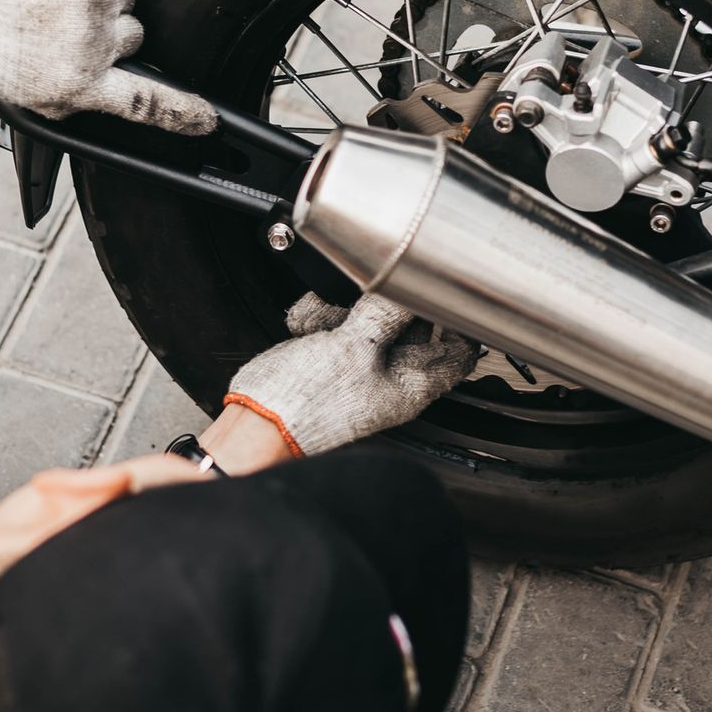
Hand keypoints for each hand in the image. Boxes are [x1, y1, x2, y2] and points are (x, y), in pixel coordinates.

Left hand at [0, 0, 215, 133]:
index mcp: (83, 85)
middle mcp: (93, 45)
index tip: (208, 118)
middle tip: (74, 31)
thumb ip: (86, 100)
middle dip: (114, 35)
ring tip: (63, 4)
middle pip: (138, 37)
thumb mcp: (41, 101)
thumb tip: (125, 100)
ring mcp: (90, 1)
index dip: (184, 112)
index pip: (148, 104)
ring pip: (127, 0)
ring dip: (104, 1)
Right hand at [222, 293, 480, 455]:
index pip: (457, 352)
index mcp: (410, 384)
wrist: (254, 422)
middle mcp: (389, 378)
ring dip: (343, 309)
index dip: (457, 319)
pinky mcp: (329, 360)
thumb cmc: (304, 403)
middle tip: (371, 293)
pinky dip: (318, 319)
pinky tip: (306, 328)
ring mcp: (358, 368)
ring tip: (324, 320)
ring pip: (368, 319)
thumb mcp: (354, 346)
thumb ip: (385, 313)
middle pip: (410, 325)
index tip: (444, 290)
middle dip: (387, 303)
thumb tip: (408, 288)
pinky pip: (334, 325)